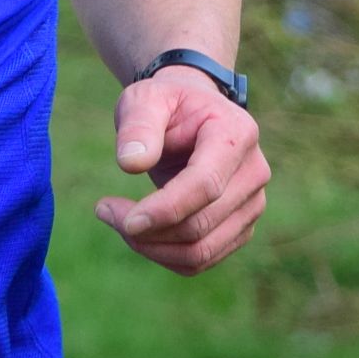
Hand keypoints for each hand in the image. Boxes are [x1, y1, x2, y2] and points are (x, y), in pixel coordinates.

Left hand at [95, 65, 268, 275]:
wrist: (193, 115)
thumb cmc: (166, 104)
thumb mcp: (145, 98)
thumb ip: (138, 125)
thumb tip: (131, 163)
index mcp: (236, 134)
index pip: (205, 185)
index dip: (165, 209)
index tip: (124, 219)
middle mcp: (254, 173)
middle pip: (201, 224)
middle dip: (147, 230)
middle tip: (104, 210)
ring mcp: (251, 205)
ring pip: (201, 251)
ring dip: (151, 247)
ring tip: (116, 219)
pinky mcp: (240, 228)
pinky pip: (201, 259)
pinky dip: (163, 254)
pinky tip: (137, 232)